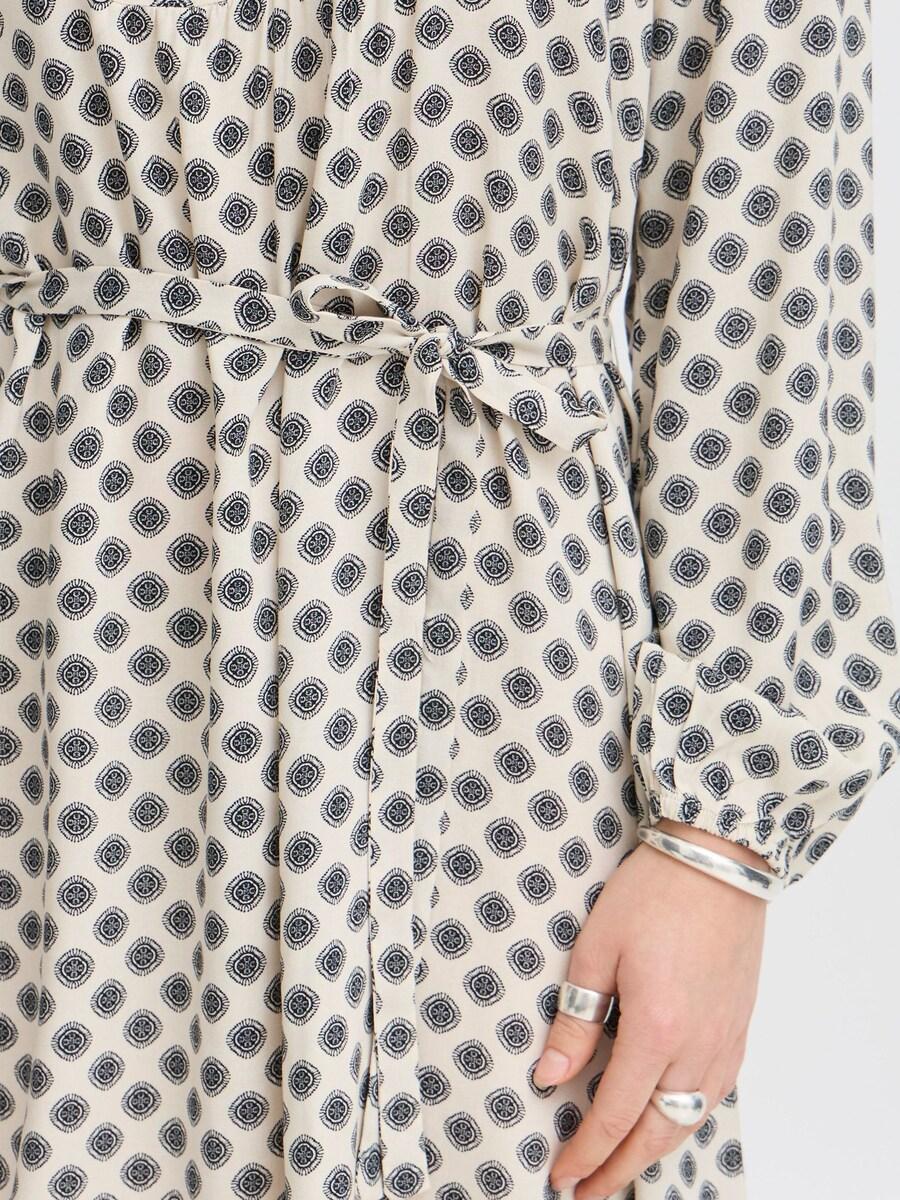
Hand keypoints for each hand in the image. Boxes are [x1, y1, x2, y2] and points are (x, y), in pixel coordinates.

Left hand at [533, 826, 767, 1197]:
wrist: (719, 859)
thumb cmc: (654, 893)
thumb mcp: (597, 950)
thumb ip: (575, 1021)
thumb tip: (550, 1078)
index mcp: (656, 1030)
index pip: (615, 1115)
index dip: (585, 1152)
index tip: (561, 1176)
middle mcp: (697, 1048)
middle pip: (656, 1133)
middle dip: (618, 1169)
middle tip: (586, 1190)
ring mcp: (725, 1040)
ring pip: (689, 1120)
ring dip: (654, 1151)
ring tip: (621, 1166)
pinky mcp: (738, 1027)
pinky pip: (713, 1094)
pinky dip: (685, 1120)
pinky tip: (667, 1120)